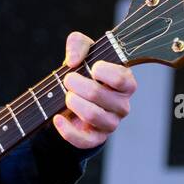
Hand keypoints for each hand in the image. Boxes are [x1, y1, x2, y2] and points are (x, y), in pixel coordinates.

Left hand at [51, 31, 136, 149]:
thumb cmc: (84, 71)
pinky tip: (57, 119)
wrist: (74, 97)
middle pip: (99, 94)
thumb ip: (78, 43)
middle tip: (68, 80)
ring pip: (93, 115)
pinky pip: (84, 140)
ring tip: (66, 96)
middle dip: (76, 84)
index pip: (121, 78)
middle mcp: (122, 105)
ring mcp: (110, 123)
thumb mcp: (82, 50)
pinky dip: (67, 130)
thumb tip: (74, 61)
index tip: (91, 68)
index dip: (103, 72)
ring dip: (73, 102)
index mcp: (125, 83)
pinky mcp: (96, 138)